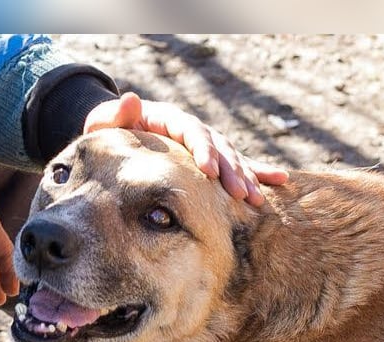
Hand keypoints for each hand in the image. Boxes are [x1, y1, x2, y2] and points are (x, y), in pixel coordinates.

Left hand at [84, 91, 288, 206]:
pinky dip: (257, 171)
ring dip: (245, 178)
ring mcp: (205, 144)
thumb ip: (113, 116)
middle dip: (230, 170)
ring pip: (231, 158)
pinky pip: (237, 164)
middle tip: (239, 193)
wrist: (120, 137)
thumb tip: (131, 100)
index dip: (202, 149)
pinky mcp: (211, 159)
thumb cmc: (110, 134)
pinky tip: (279, 180)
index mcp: (171, 119)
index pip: (192, 131)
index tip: (209, 170)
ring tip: (256, 200)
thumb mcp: (103, 124)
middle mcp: (193, 130)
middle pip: (218, 147)